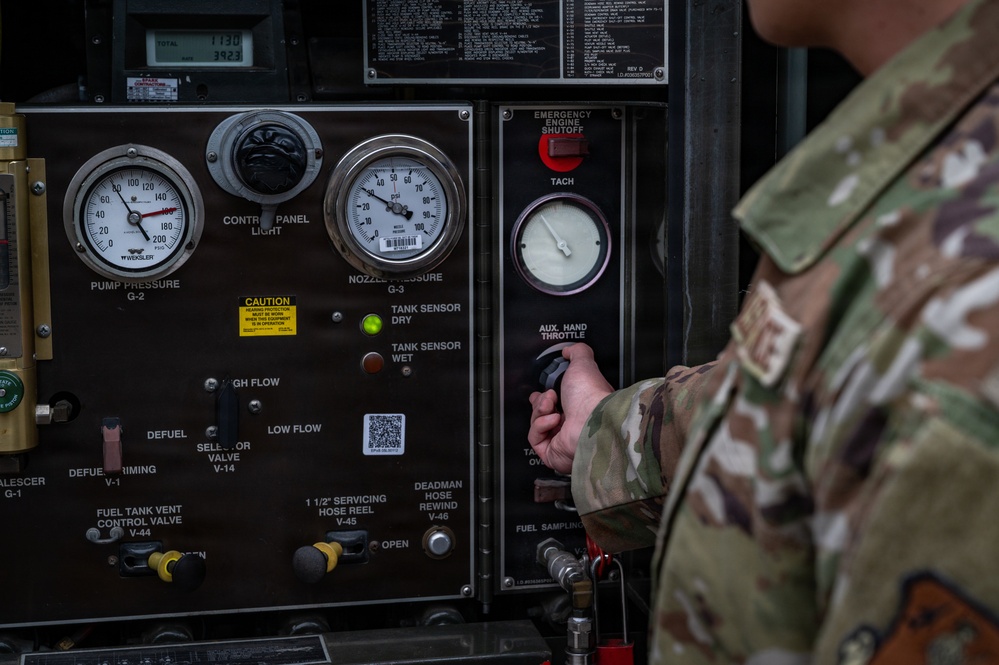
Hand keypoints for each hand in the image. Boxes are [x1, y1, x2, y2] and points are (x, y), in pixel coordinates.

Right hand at [528, 343, 612, 473]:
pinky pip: (535, 438)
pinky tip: (554, 420)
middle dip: (538, 404)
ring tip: (552, 404)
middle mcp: (571, 424)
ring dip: (540, 410)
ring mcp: (561, 440)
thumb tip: (568, 349)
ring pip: (535, 424)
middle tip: (545, 398)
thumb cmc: (590, 394)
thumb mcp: (583, 363)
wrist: (592, 419)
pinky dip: (541, 425)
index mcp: (578, 406)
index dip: (543, 397)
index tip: (539, 391)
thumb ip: (576, 352)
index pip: (555, 404)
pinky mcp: (552, 453)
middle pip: (542, 414)